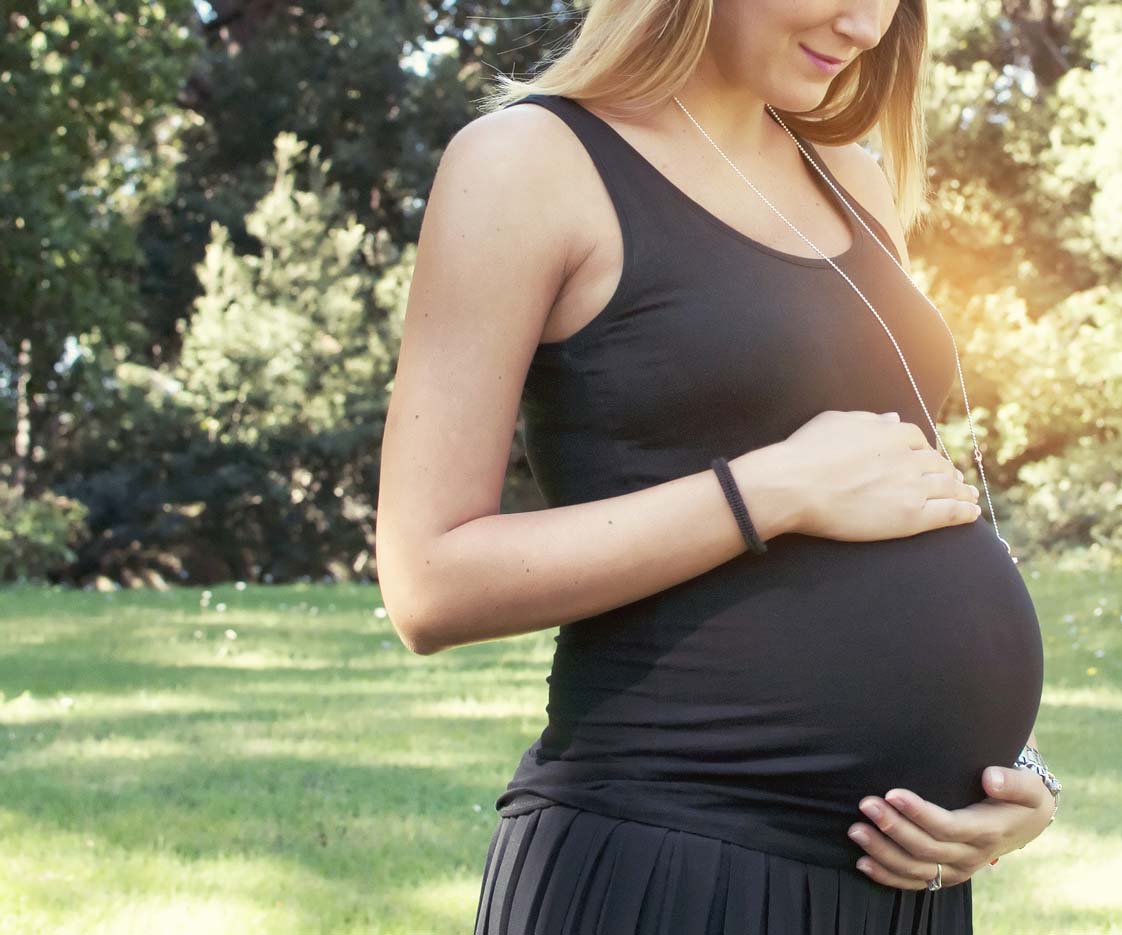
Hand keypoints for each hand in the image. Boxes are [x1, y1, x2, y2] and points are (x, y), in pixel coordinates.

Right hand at [781, 410, 980, 542]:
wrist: (795, 485)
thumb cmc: (806, 451)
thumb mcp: (836, 421)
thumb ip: (869, 420)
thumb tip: (893, 418)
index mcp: (892, 433)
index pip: (918, 440)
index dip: (925, 450)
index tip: (927, 459)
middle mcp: (908, 457)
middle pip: (937, 463)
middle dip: (947, 470)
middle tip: (953, 479)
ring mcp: (912, 487)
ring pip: (948, 487)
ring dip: (961, 490)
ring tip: (968, 496)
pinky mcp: (911, 516)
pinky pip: (949, 513)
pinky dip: (964, 511)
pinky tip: (972, 513)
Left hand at [846, 766, 1055, 889]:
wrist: (1026, 823)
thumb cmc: (1022, 797)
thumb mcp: (1030, 787)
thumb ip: (1013, 782)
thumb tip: (991, 778)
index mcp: (988, 832)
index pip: (948, 827)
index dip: (919, 813)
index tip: (892, 793)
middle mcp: (971, 856)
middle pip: (926, 848)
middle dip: (892, 827)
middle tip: (866, 804)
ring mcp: (957, 869)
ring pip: (915, 868)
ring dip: (883, 852)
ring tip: (855, 831)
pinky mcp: (946, 874)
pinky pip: (915, 882)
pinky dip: (887, 875)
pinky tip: (863, 863)